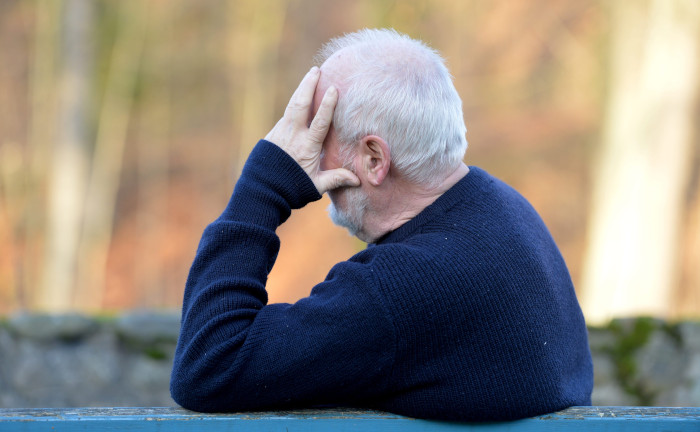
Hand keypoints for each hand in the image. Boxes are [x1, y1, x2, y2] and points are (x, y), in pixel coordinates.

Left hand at [265, 67, 359, 194]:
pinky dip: (295, 102)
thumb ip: (336, 179)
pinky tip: (301, 95)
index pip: (319, 122)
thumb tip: (358, 180)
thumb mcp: (316, 185)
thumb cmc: (292, 188)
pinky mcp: (273, 133)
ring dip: (302, 88)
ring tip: (311, 74)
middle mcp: (293, 135)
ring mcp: (281, 132)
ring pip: (292, 105)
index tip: (333, 89)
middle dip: (309, 86)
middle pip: (301, 105)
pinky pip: (287, 114)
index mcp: (307, 147)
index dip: (327, 105)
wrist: (263, 189)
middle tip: (317, 70)